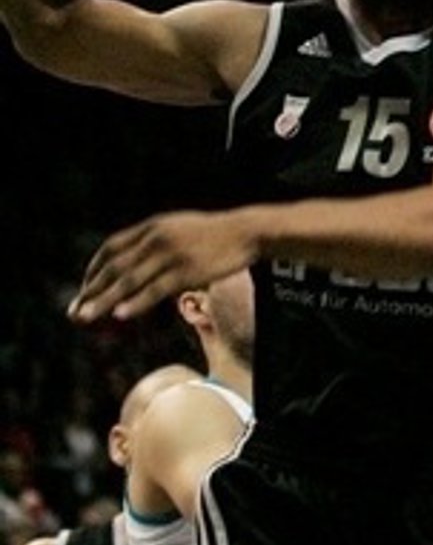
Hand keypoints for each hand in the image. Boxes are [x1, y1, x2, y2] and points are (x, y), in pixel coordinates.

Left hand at [70, 208, 259, 322]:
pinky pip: (154, 290)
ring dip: (103, 301)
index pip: (112, 247)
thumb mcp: (179, 228)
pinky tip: (120, 315)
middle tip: (75, 311)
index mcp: (151, 227)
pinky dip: (135, 303)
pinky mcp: (186, 271)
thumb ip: (155, 240)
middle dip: (91, 290)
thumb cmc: (214, 235)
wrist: (246, 232)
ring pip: (129, 281)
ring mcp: (170, 255)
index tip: (85, 288)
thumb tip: (137, 260)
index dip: (94, 269)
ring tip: (85, 317)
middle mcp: (155, 238)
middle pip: (114, 267)